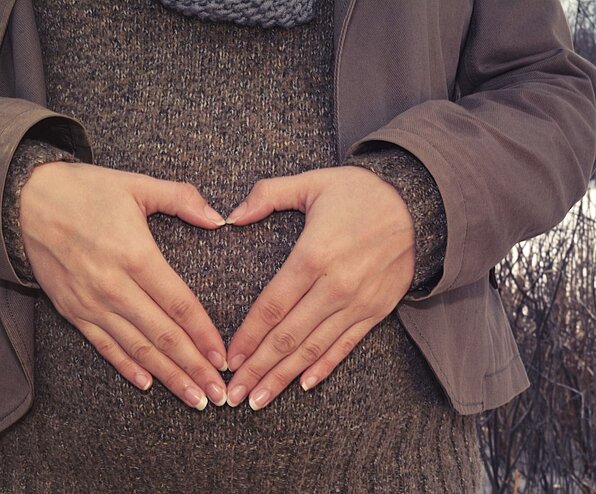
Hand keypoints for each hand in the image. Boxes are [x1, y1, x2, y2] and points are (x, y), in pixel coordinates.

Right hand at [19, 161, 228, 409]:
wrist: (22, 202)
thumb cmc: (83, 190)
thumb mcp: (135, 184)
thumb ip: (181, 198)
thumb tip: (219, 218)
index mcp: (136, 255)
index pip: (179, 304)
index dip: (204, 334)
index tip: (223, 357)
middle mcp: (114, 287)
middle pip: (163, 336)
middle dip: (194, 368)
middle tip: (218, 393)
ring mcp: (91, 303)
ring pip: (137, 348)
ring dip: (168, 376)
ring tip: (193, 397)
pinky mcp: (72, 311)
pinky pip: (104, 346)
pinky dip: (127, 366)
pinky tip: (147, 383)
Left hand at [224, 165, 415, 409]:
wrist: (423, 204)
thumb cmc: (362, 192)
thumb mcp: (313, 183)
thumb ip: (267, 195)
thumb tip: (229, 216)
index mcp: (313, 256)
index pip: (272, 306)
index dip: (248, 335)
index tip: (228, 358)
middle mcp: (335, 286)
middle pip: (288, 337)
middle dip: (258, 368)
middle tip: (233, 394)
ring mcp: (358, 303)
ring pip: (313, 349)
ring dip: (283, 377)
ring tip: (258, 400)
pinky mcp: (377, 311)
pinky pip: (345, 346)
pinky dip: (323, 367)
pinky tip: (303, 385)